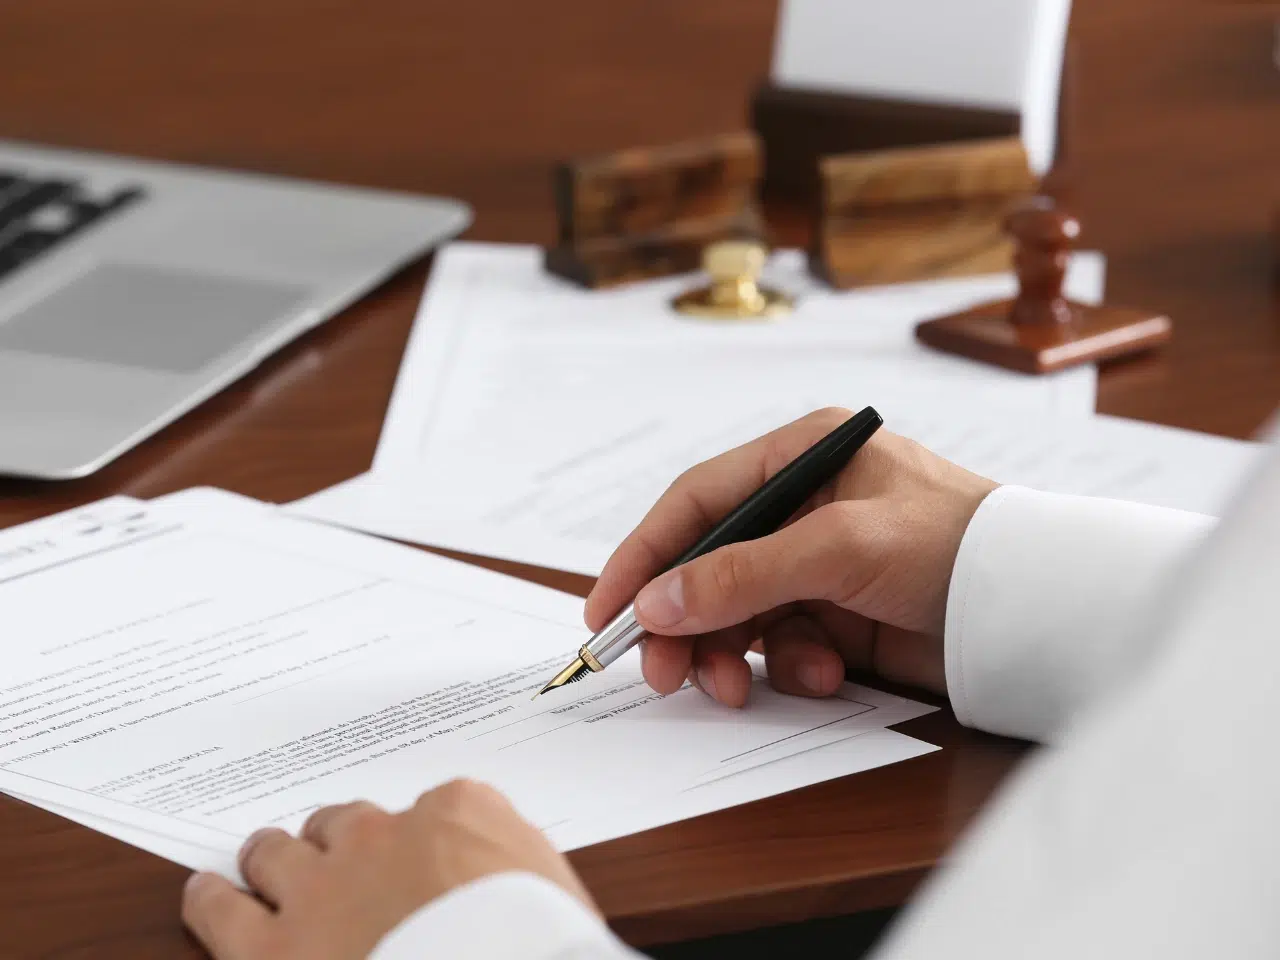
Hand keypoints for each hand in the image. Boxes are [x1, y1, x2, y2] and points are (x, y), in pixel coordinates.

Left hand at [182, 779, 594, 959]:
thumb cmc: (535, 943)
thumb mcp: (553, 892)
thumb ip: (509, 866)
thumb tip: (496, 881)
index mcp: (456, 814)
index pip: (429, 809)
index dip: (415, 844)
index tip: (415, 865)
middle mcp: (381, 837)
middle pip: (342, 823)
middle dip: (335, 843)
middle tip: (332, 861)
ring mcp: (321, 888)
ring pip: (276, 852)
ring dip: (271, 858)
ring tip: (261, 860)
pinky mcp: (271, 948)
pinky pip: (220, 908)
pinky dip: (212, 899)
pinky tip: (208, 895)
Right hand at [585, 407, 997, 706]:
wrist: (1037, 610)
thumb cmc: (955, 545)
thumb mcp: (840, 548)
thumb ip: (742, 574)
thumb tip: (656, 603)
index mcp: (802, 458)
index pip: (697, 501)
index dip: (645, 553)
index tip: (605, 608)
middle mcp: (803, 506)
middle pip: (707, 565)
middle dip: (683, 622)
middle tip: (661, 673)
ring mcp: (818, 564)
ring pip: (737, 614)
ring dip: (731, 654)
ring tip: (737, 686)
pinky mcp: (837, 615)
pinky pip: (781, 645)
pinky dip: (788, 666)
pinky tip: (823, 673)